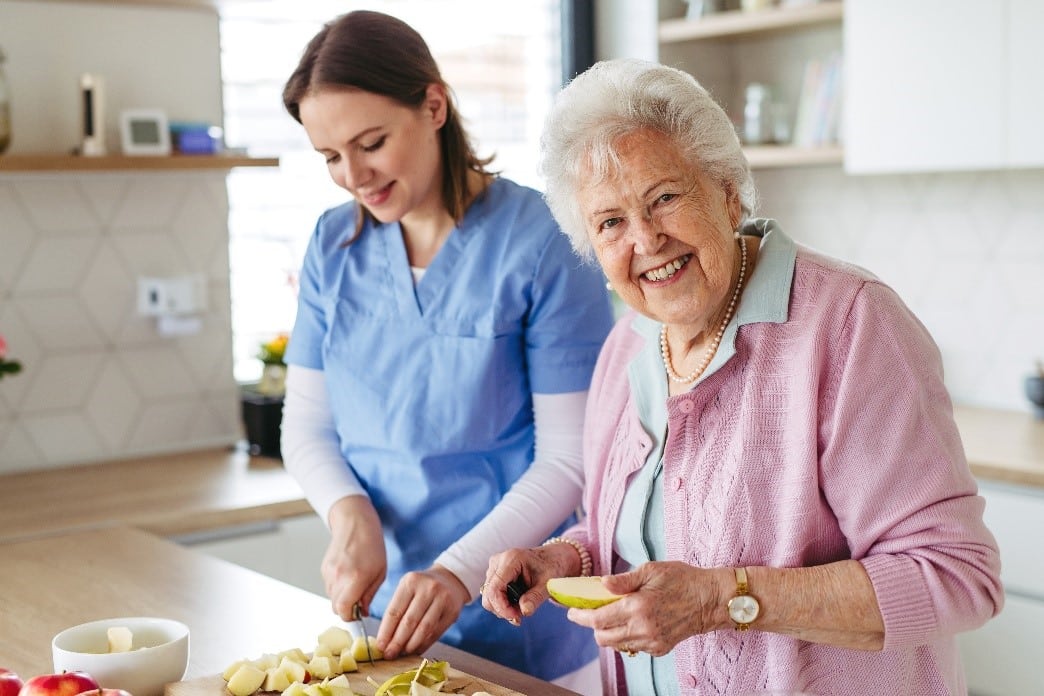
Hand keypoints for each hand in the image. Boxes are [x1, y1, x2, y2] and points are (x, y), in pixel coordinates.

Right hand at [322, 495, 386, 620]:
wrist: (355, 523)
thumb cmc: (372, 545)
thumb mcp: (380, 572)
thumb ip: (369, 595)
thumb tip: (362, 612)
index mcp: (356, 578)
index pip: (344, 611)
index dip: (351, 617)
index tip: (358, 615)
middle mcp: (339, 577)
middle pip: (336, 607)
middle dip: (347, 608)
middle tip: (358, 601)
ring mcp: (329, 572)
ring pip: (331, 598)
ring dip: (342, 597)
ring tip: (354, 584)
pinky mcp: (324, 568)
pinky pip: (329, 586)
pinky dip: (337, 587)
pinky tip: (347, 575)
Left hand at [376, 565, 469, 659]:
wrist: (450, 580)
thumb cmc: (422, 589)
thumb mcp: (407, 590)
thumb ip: (397, 611)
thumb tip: (385, 640)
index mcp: (411, 581)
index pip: (394, 611)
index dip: (386, 631)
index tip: (380, 646)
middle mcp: (428, 588)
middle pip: (409, 621)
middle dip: (397, 642)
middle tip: (389, 654)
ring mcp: (442, 599)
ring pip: (424, 629)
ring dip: (411, 645)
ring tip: (402, 653)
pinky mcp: (452, 611)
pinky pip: (436, 633)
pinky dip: (424, 644)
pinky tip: (416, 650)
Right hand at [481, 543, 580, 624]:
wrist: (551, 558)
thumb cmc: (550, 567)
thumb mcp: (547, 583)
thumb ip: (535, 597)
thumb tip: (524, 612)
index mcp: (511, 559)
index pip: (494, 589)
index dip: (502, 608)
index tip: (516, 618)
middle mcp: (498, 561)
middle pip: (488, 595)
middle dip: (503, 610)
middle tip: (521, 615)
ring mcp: (494, 567)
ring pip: (488, 596)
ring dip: (503, 607)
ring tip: (522, 606)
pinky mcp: (494, 573)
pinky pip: (491, 594)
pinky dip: (502, 603)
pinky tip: (517, 602)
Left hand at [565, 562, 730, 656]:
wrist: (711, 600)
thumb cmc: (682, 579)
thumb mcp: (651, 570)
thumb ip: (624, 581)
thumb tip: (601, 584)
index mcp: (637, 607)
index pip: (597, 619)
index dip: (580, 616)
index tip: (571, 611)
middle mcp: (642, 629)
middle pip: (602, 638)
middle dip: (592, 626)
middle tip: (590, 612)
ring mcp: (652, 642)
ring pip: (617, 645)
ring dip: (608, 632)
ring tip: (610, 615)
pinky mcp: (660, 648)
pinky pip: (633, 647)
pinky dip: (626, 637)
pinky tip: (631, 622)